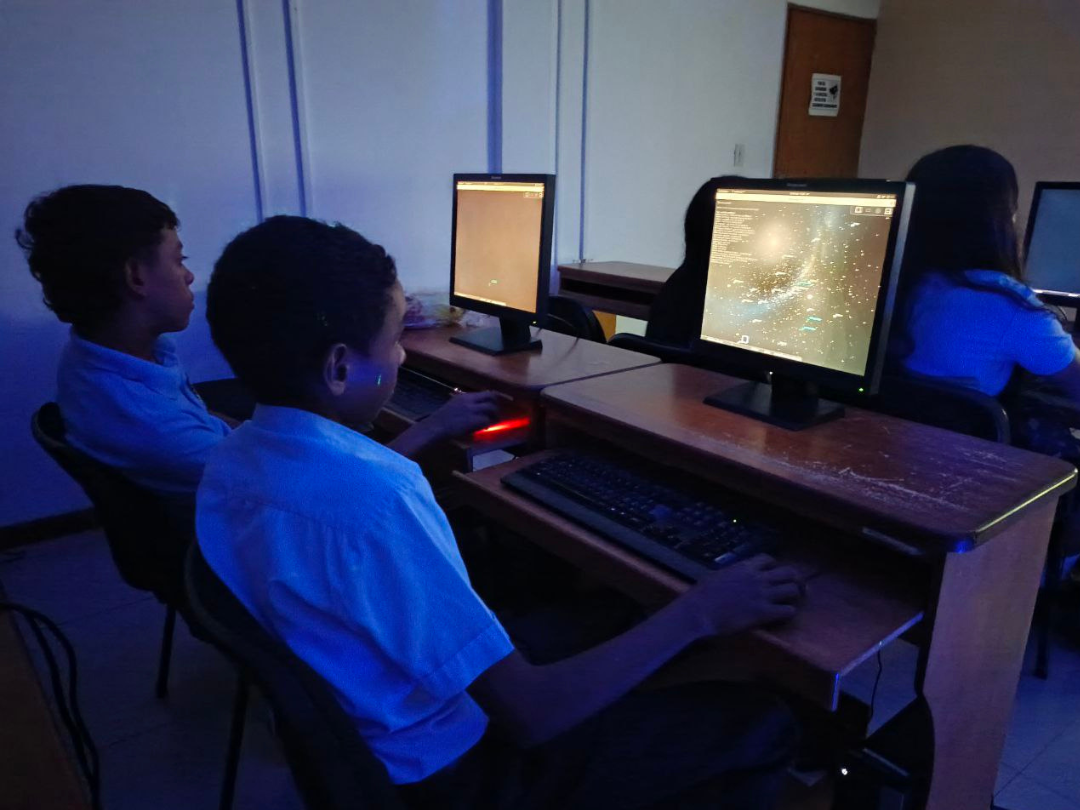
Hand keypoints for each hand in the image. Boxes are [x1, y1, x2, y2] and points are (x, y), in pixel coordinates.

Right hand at [423, 390, 501, 437]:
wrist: (436, 426)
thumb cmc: (443, 418)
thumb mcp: (454, 404)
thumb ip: (467, 403)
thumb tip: (478, 407)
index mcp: (465, 396)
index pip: (486, 392)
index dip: (493, 399)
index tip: (495, 404)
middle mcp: (470, 400)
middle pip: (491, 397)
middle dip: (496, 405)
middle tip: (496, 414)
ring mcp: (472, 409)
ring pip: (491, 408)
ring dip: (494, 415)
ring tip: (492, 421)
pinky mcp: (472, 420)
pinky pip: (486, 420)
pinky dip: (488, 424)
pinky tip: (484, 428)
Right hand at [679, 554, 801, 636]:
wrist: (700, 611)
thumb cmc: (701, 594)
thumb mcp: (716, 575)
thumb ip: (730, 574)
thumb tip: (730, 577)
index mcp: (744, 567)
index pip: (768, 559)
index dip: (773, 566)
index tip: (772, 574)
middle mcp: (758, 578)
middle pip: (788, 572)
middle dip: (793, 579)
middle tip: (792, 588)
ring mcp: (763, 595)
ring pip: (793, 589)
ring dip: (794, 595)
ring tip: (791, 602)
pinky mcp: (764, 613)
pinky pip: (788, 610)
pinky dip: (788, 613)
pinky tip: (782, 616)